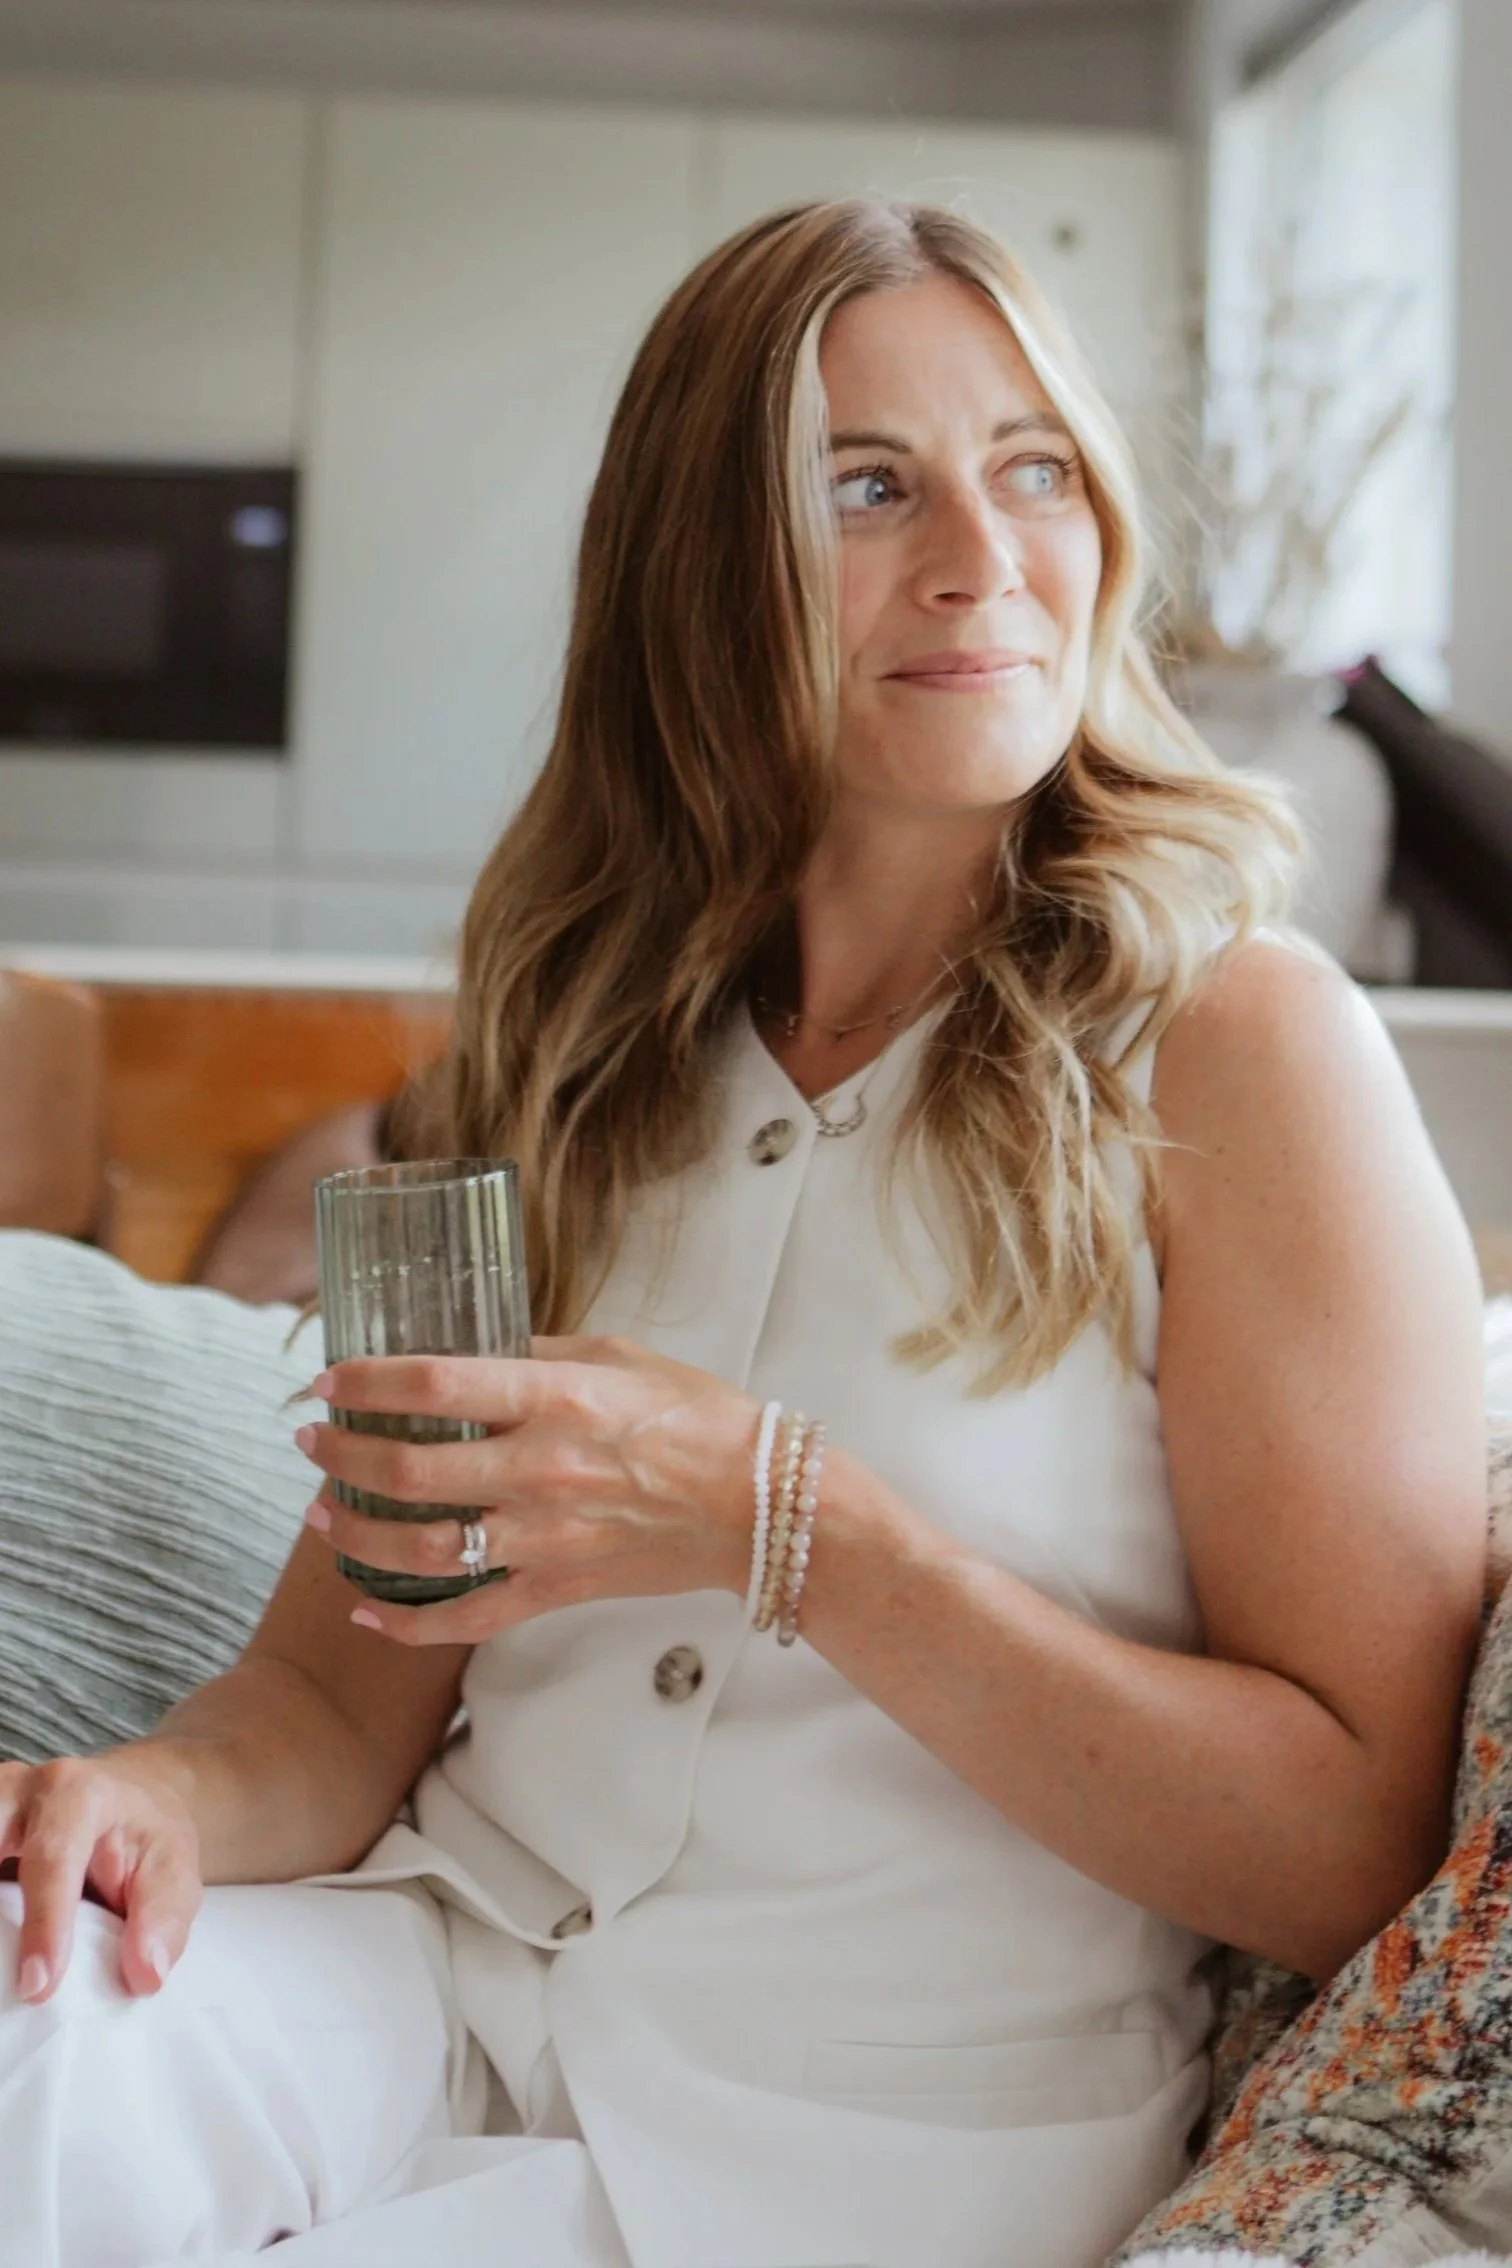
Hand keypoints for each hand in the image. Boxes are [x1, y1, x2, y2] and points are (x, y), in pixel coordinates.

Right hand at [0, 1750, 202, 2003]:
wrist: (131, 1798)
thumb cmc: (147, 1838)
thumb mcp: (174, 1870)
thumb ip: (163, 1920)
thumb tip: (144, 1976)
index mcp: (77, 1794)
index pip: (52, 1857)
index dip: (44, 1924)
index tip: (38, 1987)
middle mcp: (20, 1789)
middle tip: (1, 1971)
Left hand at [295, 1336, 760, 1645]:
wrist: (756, 1503)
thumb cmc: (696, 1417)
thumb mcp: (615, 1355)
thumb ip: (536, 1353)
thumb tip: (470, 1353)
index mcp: (555, 1397)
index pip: (433, 1384)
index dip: (366, 1382)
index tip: (328, 1379)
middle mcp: (539, 1468)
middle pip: (408, 1467)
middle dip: (341, 1454)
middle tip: (311, 1442)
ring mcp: (544, 1537)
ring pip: (422, 1547)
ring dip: (356, 1533)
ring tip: (321, 1514)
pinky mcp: (556, 1587)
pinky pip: (468, 1617)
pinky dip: (409, 1624)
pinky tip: (366, 1612)